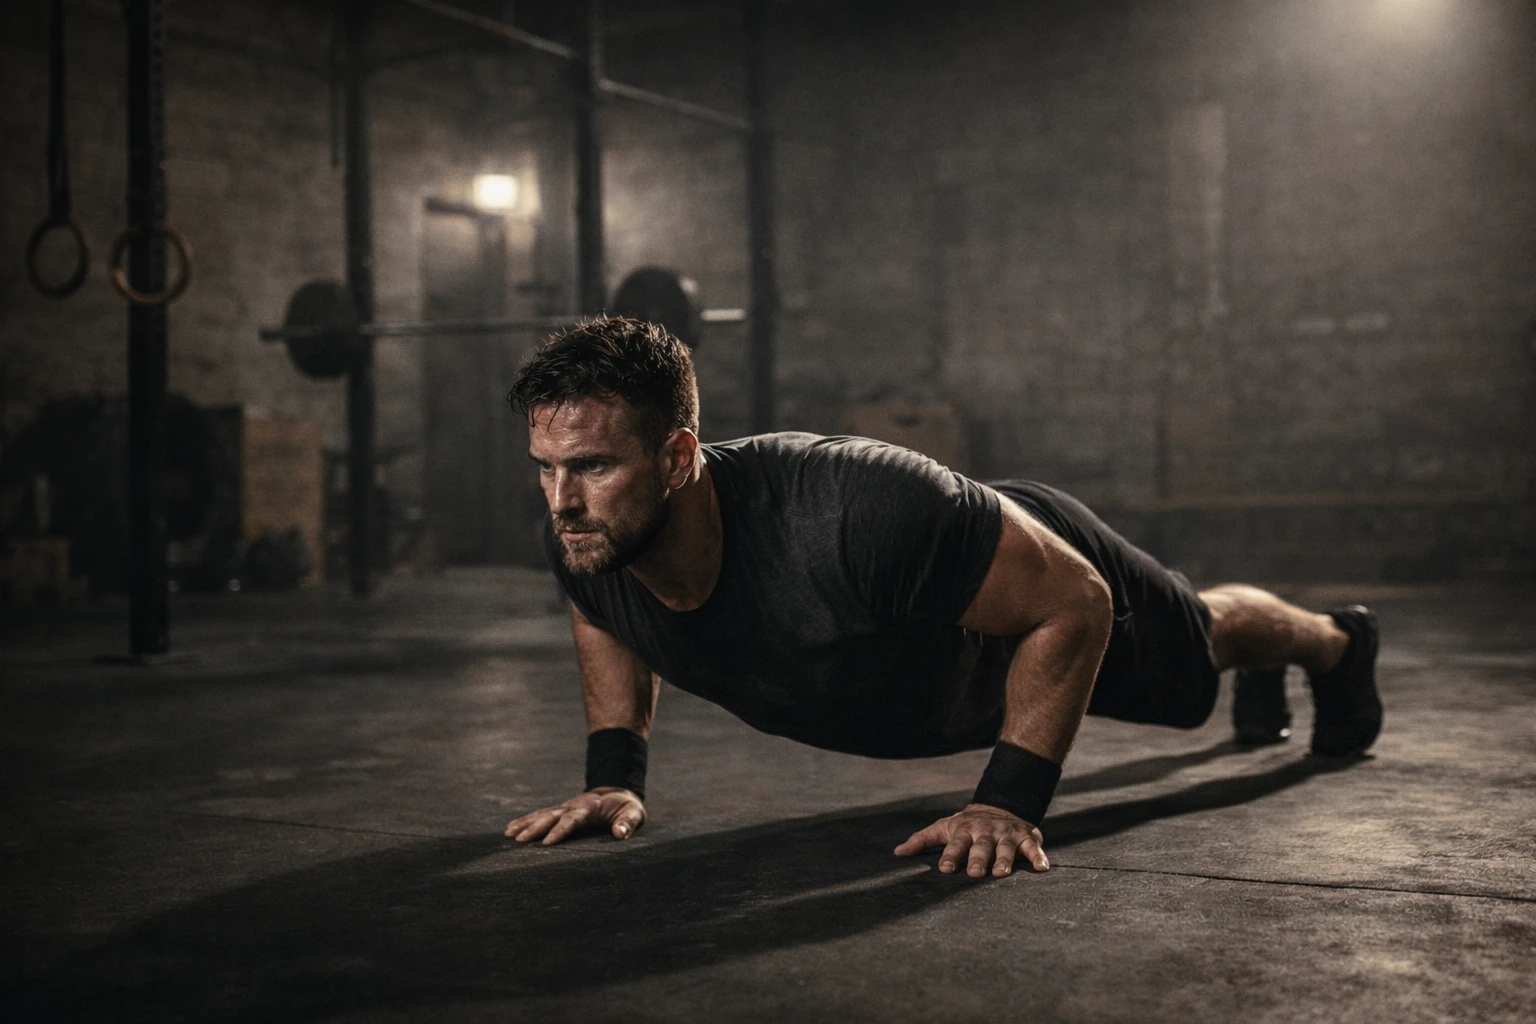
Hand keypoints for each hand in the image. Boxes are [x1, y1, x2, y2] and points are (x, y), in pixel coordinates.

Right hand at [503, 787, 645, 844]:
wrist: (617, 792)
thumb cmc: (626, 807)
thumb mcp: (634, 813)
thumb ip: (628, 823)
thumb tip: (619, 834)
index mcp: (590, 808)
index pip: (573, 819)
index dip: (560, 830)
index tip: (547, 842)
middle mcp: (573, 806)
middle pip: (551, 816)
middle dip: (535, 827)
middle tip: (519, 840)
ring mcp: (565, 807)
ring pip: (542, 814)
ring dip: (525, 824)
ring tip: (508, 835)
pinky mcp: (560, 810)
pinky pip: (540, 814)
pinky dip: (525, 820)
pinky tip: (510, 829)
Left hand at [893, 803, 1048, 877]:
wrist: (999, 807)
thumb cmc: (965, 826)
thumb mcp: (943, 828)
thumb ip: (921, 840)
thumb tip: (897, 853)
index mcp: (964, 831)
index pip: (955, 844)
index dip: (951, 856)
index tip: (945, 869)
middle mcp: (985, 832)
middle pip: (981, 847)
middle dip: (978, 859)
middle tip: (976, 874)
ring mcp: (1006, 834)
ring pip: (1005, 848)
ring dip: (1004, 860)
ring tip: (1002, 874)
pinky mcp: (1026, 836)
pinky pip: (1033, 847)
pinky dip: (1038, 857)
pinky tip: (1042, 869)